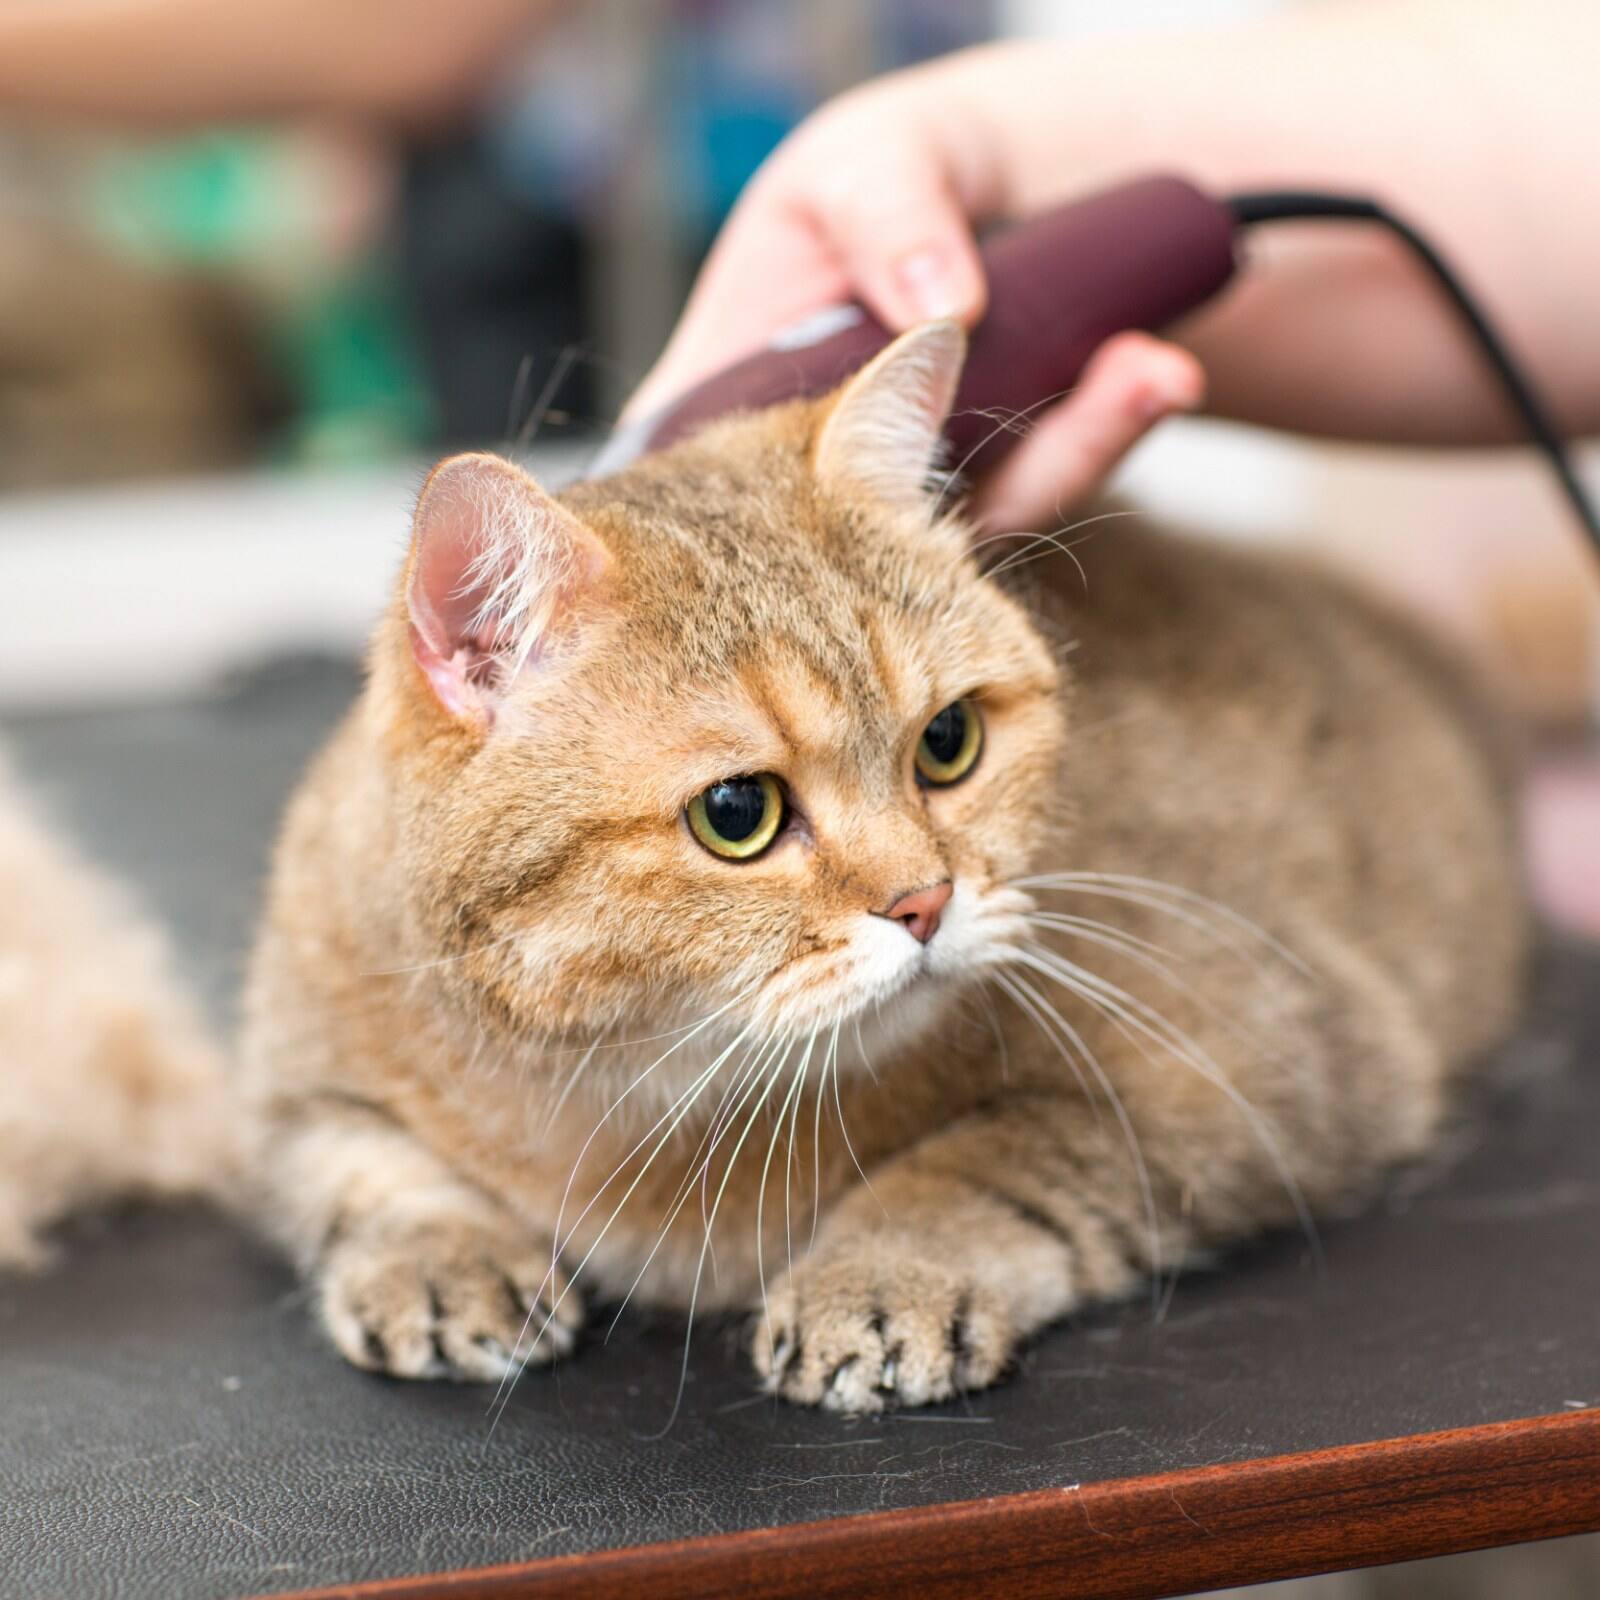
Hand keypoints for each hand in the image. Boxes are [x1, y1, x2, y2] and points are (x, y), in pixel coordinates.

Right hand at [626, 75, 1203, 531]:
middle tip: (1011, 406)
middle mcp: (811, 466)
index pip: (689, 483)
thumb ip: (883, 210)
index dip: (720, 526)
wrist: (999, 187)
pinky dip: (1107, 427)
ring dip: (1066, 446)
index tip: (801, 504)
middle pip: (842, 530)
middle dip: (930, 491)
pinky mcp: (996, 495)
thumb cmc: (885, 178)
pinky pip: (1046, 484)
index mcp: (725, 393)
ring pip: (966, 520)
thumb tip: (941, 306)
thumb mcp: (865, 159)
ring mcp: (906, 495)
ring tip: (1141, 367)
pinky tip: (1156, 369)